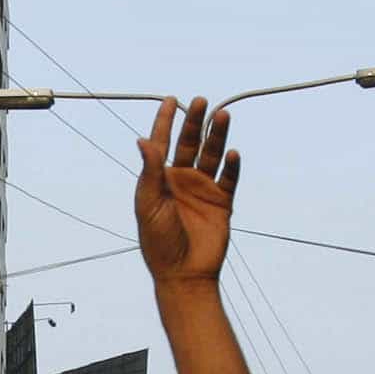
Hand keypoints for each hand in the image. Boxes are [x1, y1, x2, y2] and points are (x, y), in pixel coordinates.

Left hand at [132, 99, 239, 290]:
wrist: (184, 274)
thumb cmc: (158, 242)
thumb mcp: (148, 205)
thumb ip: (150, 172)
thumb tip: (142, 140)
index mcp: (159, 180)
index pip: (162, 144)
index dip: (165, 121)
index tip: (170, 100)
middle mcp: (181, 180)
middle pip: (189, 144)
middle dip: (195, 122)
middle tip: (201, 100)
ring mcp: (202, 190)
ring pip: (211, 156)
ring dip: (216, 136)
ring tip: (222, 116)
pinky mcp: (221, 203)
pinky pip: (229, 178)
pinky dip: (231, 165)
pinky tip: (232, 152)